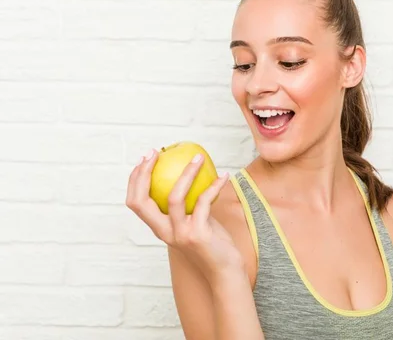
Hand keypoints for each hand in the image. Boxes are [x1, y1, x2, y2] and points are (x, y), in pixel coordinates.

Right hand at [125, 149, 244, 280]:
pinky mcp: (198, 234)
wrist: (225, 271)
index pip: (136, 202)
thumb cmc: (212, 243)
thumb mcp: (195, 221)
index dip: (135, 178)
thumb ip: (188, 204)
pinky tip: (224, 176)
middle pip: (141, 201)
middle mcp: (164, 232)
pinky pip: (204, 202)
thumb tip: (190, 171)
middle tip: (157, 153)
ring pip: (174, 197)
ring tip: (198, 157)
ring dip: (186, 173)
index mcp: (159, 228)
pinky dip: (214, 186)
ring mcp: (180, 234)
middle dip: (144, 173)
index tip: (146, 157)